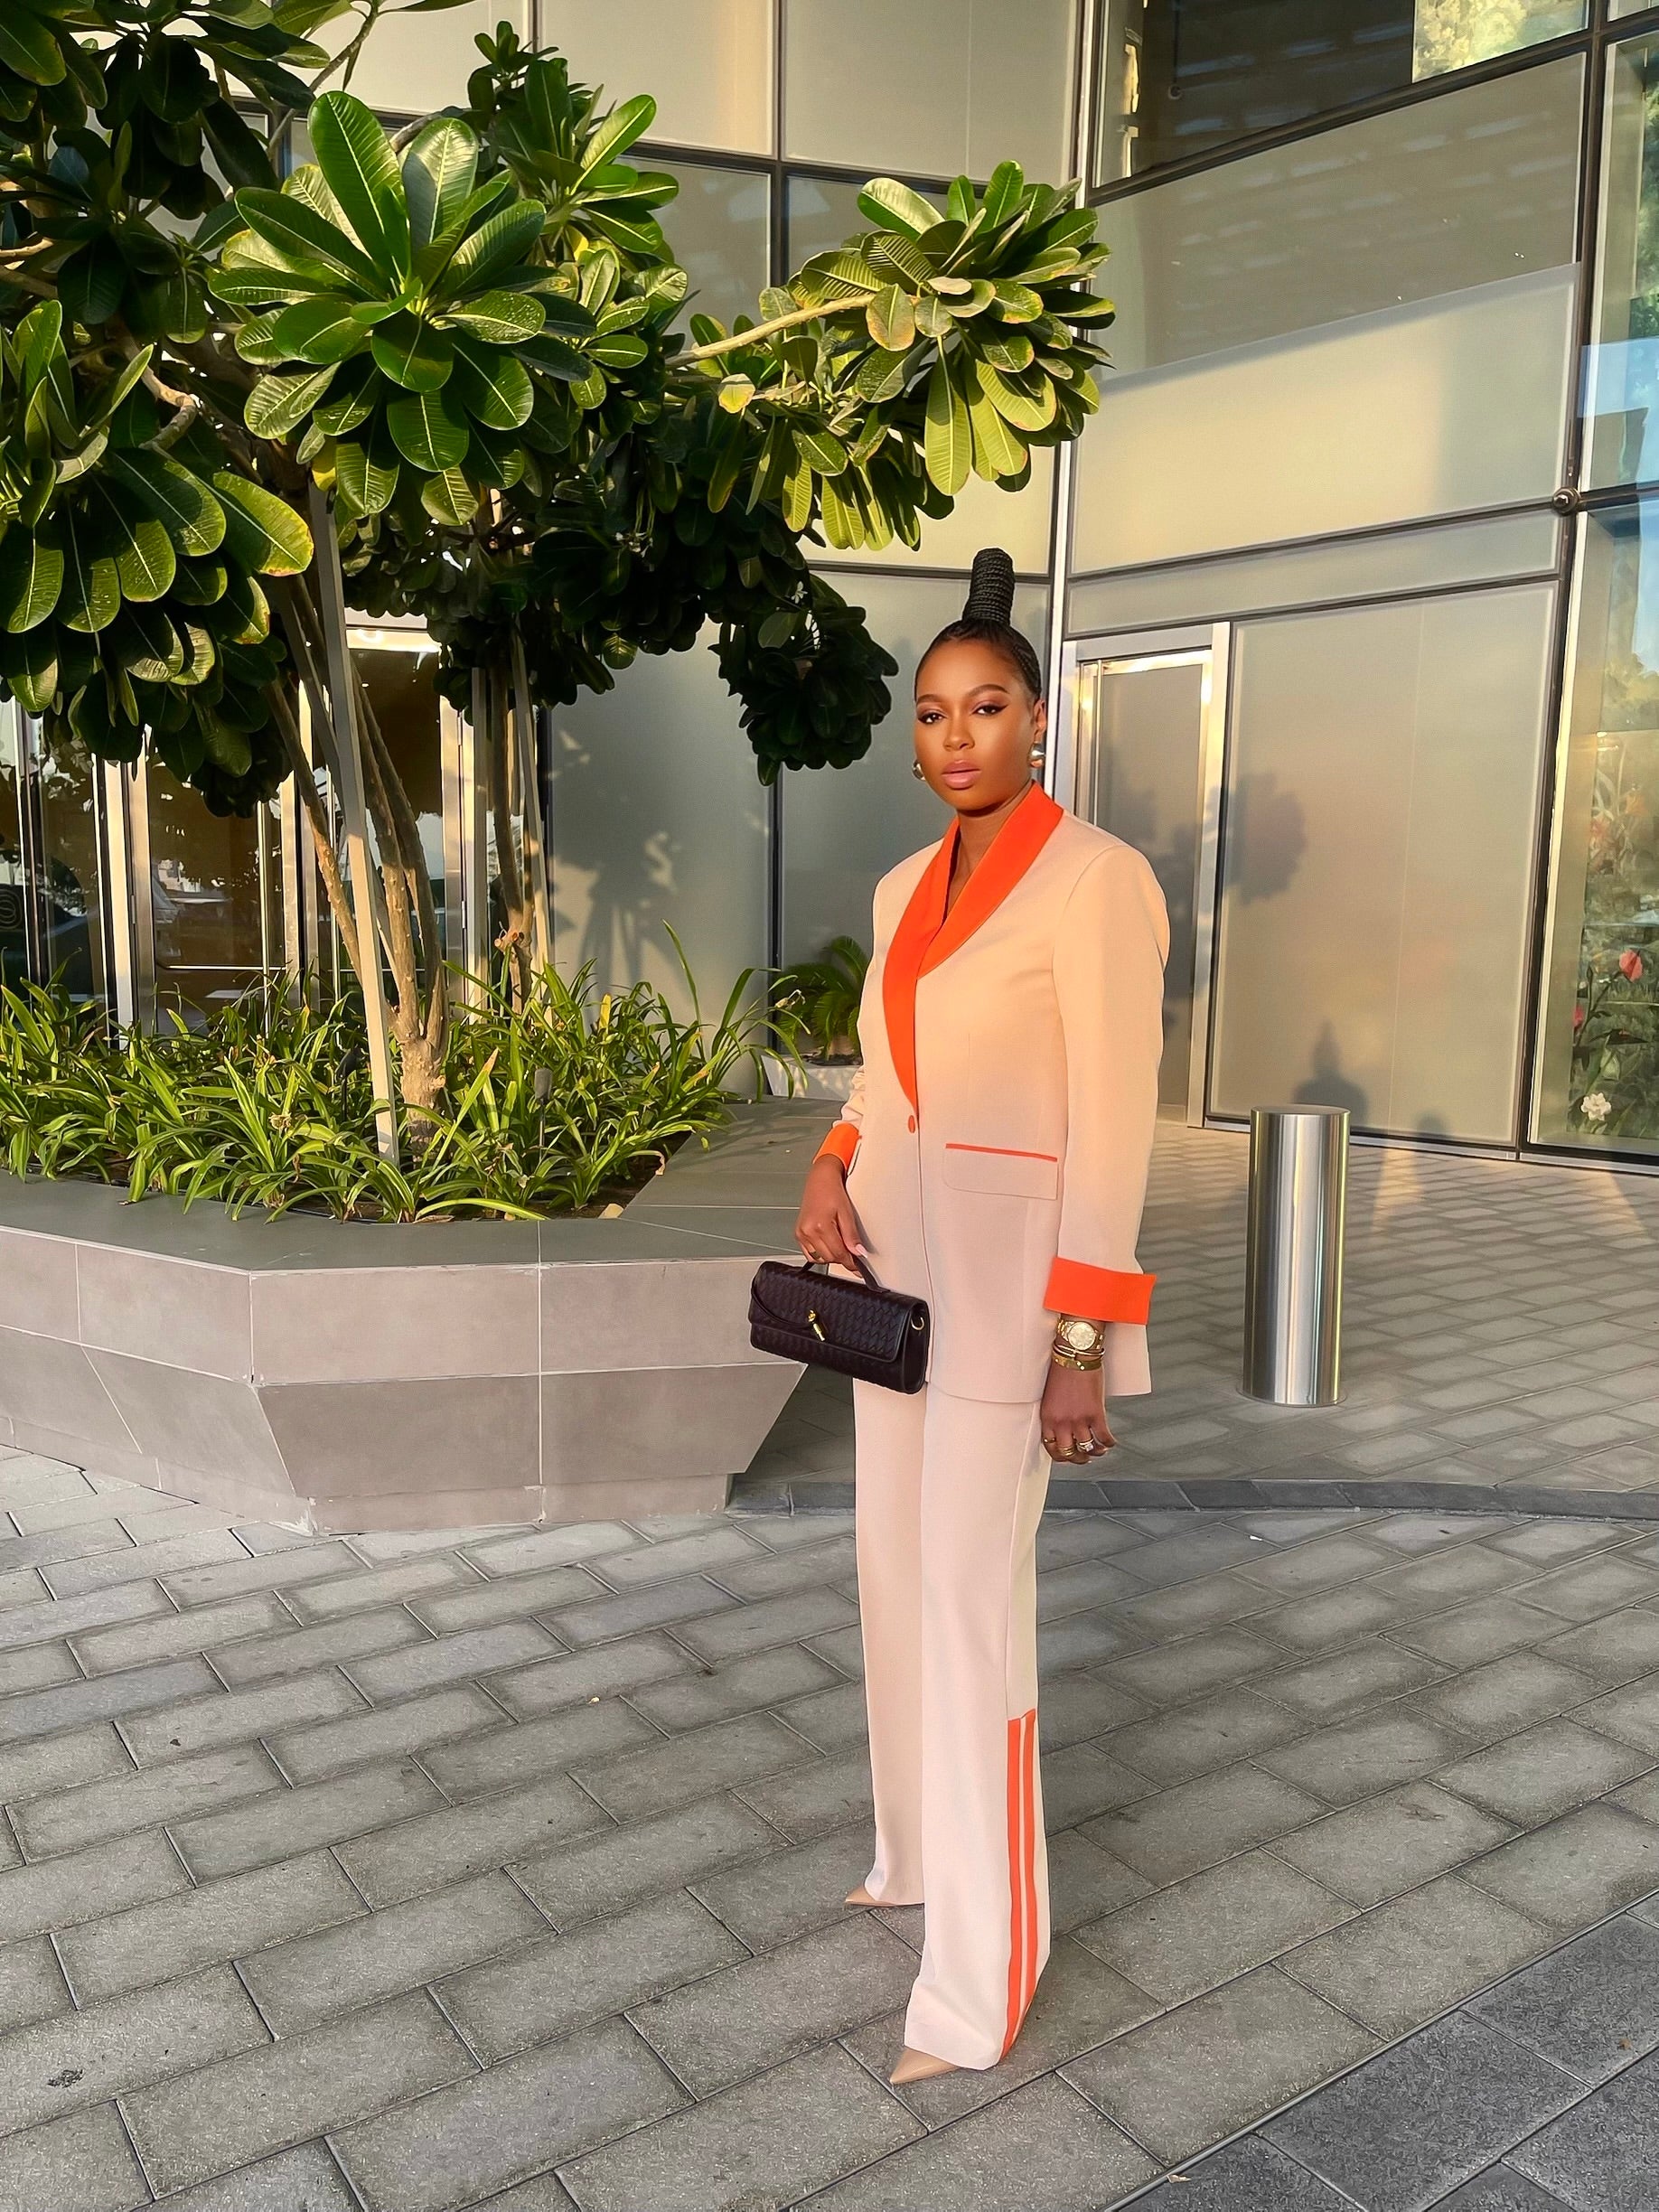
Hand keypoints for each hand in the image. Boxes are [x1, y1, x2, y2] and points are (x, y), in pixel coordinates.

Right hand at [795, 1156, 865, 1270]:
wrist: (820, 1180)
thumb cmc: (832, 1191)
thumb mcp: (847, 1213)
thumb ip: (852, 1236)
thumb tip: (859, 1253)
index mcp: (820, 1226)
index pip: (838, 1253)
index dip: (851, 1262)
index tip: (859, 1268)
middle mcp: (807, 1231)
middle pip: (829, 1258)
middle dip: (842, 1258)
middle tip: (852, 1252)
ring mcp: (801, 1234)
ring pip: (819, 1258)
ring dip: (831, 1256)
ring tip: (839, 1243)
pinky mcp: (798, 1234)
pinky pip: (810, 1254)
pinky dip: (820, 1254)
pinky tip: (828, 1244)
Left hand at [1041, 1360, 1114, 1464]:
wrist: (1075, 1354)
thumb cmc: (1063, 1370)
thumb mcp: (1051, 1397)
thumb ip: (1056, 1414)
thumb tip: (1065, 1427)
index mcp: (1047, 1418)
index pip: (1050, 1448)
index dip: (1061, 1456)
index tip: (1068, 1456)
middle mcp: (1061, 1422)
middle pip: (1069, 1453)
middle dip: (1078, 1459)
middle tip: (1085, 1457)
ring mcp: (1078, 1420)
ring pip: (1087, 1449)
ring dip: (1095, 1452)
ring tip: (1099, 1449)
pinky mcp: (1095, 1414)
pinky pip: (1104, 1437)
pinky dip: (1109, 1443)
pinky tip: (1111, 1442)